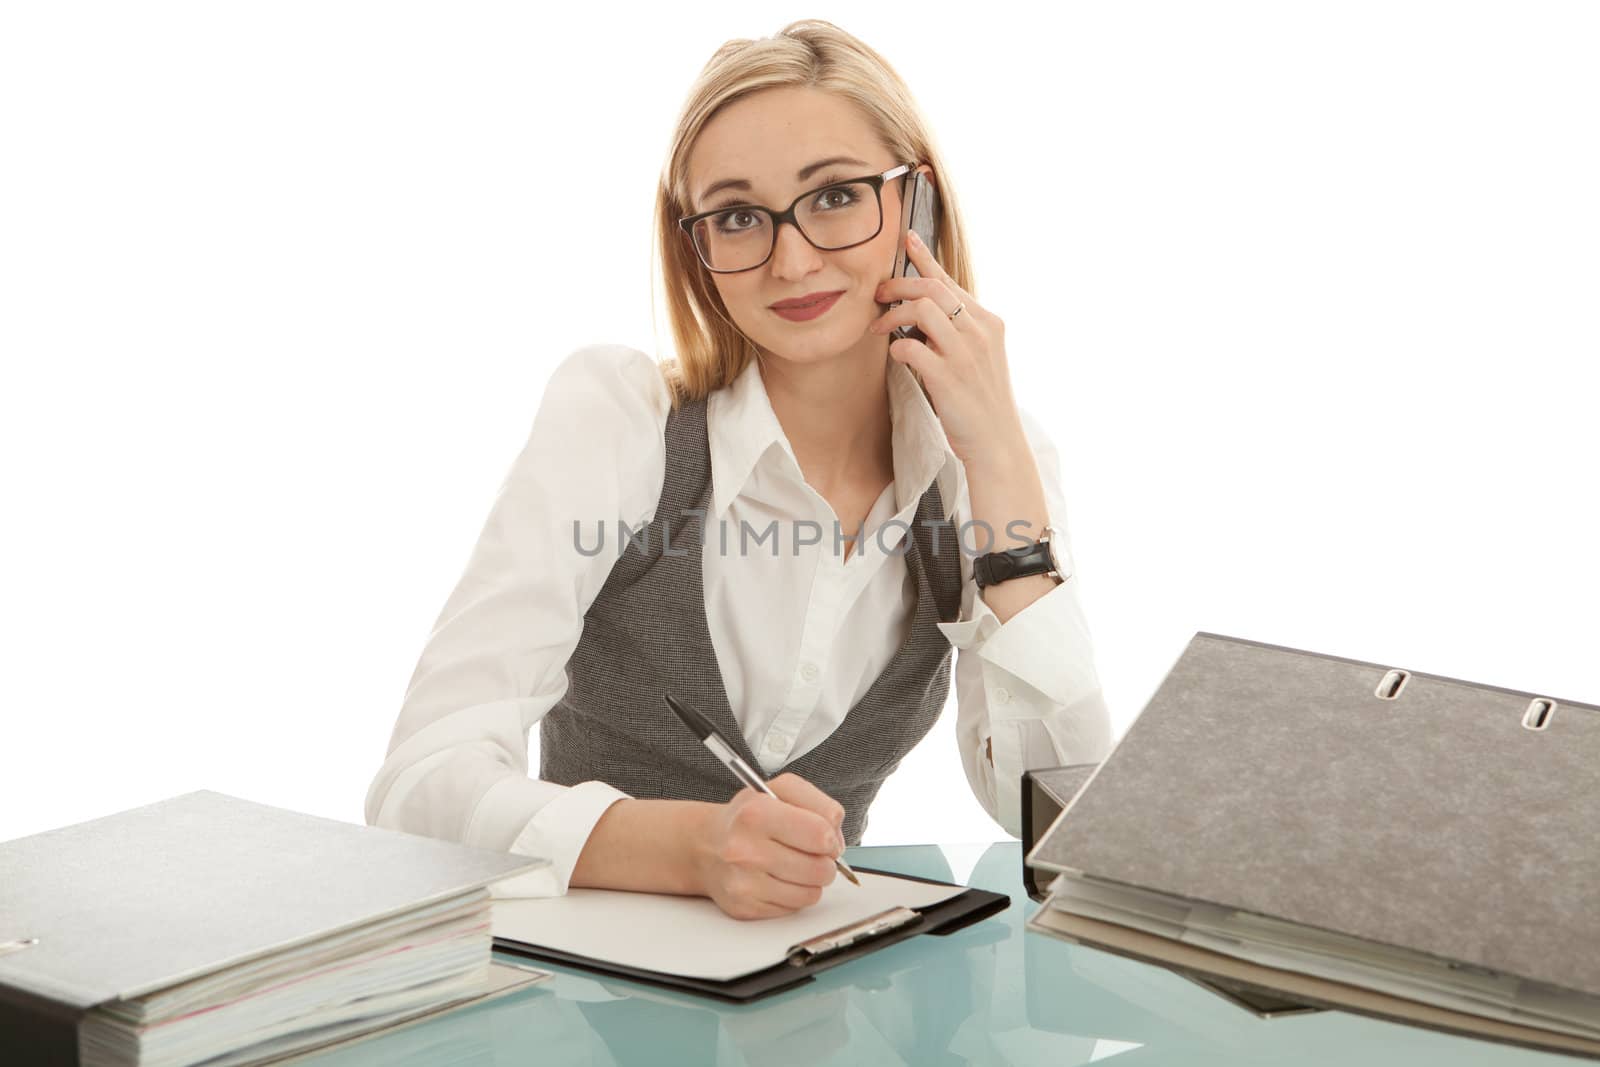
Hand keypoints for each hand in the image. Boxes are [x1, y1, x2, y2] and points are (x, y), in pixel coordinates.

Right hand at [691, 773, 845, 919]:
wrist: (706, 844)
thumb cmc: (748, 817)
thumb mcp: (782, 790)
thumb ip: (819, 805)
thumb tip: (837, 840)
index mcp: (756, 813)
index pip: (820, 834)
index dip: (832, 838)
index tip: (825, 837)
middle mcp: (745, 849)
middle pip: (820, 869)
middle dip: (825, 862)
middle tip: (812, 853)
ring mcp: (743, 882)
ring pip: (811, 893)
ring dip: (811, 880)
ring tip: (795, 864)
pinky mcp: (745, 907)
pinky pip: (793, 908)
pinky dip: (794, 895)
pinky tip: (779, 879)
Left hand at [870, 229, 1028, 471]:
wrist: (997, 444)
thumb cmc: (981, 402)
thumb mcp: (979, 357)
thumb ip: (958, 332)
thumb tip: (920, 313)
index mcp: (989, 322)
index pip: (950, 281)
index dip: (925, 259)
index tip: (906, 240)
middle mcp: (980, 332)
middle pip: (932, 289)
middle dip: (897, 286)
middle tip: (877, 295)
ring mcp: (966, 354)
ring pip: (922, 311)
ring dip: (893, 315)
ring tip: (879, 328)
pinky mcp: (949, 378)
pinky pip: (912, 348)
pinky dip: (897, 348)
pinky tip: (896, 356)